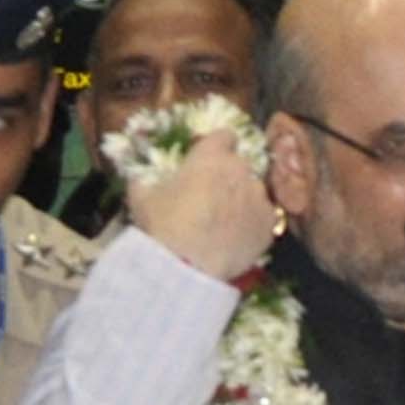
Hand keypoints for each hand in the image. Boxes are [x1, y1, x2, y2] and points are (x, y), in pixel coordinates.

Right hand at [129, 130, 277, 282]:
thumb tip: (137, 179)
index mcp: (211, 154)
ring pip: (254, 193)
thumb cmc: (162, 227)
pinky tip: (238, 241)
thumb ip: (143, 182)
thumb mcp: (141, 198)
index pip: (224, 136)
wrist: (186, 267)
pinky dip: (254, 227)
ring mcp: (258, 196)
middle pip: (240, 167)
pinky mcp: (268, 223)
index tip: (210, 163)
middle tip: (213, 203)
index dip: (218, 149)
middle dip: (229, 180)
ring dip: (243, 203)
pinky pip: (264, 219)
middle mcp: (240, 169)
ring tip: (226, 227)